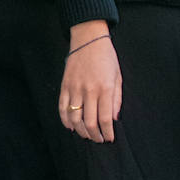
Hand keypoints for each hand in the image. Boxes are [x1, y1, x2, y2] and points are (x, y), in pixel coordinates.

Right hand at [59, 25, 121, 142]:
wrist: (88, 39)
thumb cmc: (106, 58)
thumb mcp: (117, 77)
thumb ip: (116, 99)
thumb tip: (114, 119)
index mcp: (105, 88)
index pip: (105, 118)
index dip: (107, 132)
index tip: (109, 138)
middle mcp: (89, 90)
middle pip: (89, 122)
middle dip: (94, 136)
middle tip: (98, 140)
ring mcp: (75, 88)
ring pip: (75, 118)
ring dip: (81, 131)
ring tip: (86, 135)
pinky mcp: (64, 86)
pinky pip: (62, 108)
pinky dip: (65, 120)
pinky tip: (71, 126)